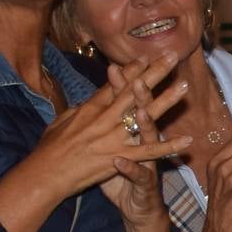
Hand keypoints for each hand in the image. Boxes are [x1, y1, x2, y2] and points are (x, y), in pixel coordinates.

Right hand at [0, 52, 194, 231]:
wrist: (44, 174)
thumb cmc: (49, 149)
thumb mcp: (61, 122)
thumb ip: (78, 111)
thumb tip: (88, 102)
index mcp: (90, 108)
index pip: (115, 85)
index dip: (132, 70)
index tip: (146, 57)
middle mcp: (104, 118)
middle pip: (133, 91)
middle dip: (154, 73)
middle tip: (172, 56)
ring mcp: (113, 137)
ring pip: (145, 115)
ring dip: (167, 100)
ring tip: (185, 86)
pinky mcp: (119, 157)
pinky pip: (149, 151)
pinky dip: (169, 146)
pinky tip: (187, 140)